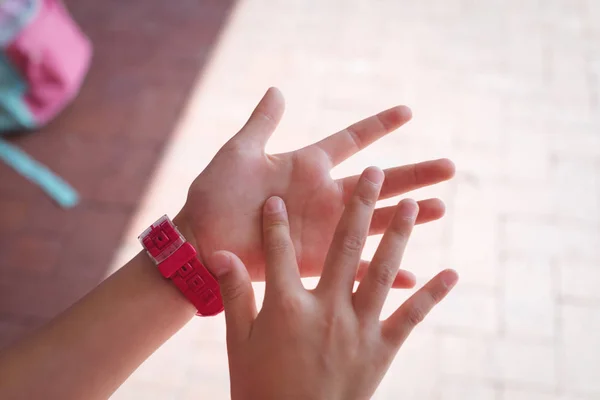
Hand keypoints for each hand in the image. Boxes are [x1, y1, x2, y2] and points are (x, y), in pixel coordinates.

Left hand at [177, 87, 453, 286]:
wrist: (201, 241)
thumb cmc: (214, 195)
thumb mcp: (239, 152)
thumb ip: (262, 123)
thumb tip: (278, 90)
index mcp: (308, 166)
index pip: (352, 140)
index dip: (380, 126)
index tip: (408, 111)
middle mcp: (324, 196)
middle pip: (379, 182)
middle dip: (413, 174)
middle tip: (448, 167)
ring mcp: (324, 229)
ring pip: (376, 221)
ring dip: (407, 218)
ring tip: (438, 208)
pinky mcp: (317, 261)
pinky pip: (356, 266)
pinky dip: (382, 271)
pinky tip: (411, 275)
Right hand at [210, 168, 458, 399]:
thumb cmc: (260, 389)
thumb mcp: (238, 343)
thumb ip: (233, 296)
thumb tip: (220, 256)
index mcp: (287, 307)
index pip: (279, 252)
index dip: (275, 222)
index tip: (276, 197)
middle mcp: (327, 310)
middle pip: (345, 246)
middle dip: (359, 204)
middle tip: (373, 171)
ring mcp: (359, 329)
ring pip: (384, 270)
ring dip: (401, 234)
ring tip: (416, 202)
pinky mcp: (382, 350)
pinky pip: (411, 317)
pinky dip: (431, 294)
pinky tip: (450, 273)